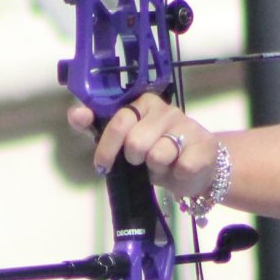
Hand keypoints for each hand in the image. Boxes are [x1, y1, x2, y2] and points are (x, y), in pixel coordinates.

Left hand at [69, 94, 220, 203]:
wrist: (199, 168)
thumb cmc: (157, 153)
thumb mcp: (127, 144)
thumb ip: (101, 130)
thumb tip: (76, 114)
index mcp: (142, 104)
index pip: (118, 119)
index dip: (108, 143)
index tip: (103, 164)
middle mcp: (164, 109)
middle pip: (135, 141)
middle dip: (134, 159)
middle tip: (141, 162)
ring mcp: (186, 124)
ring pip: (158, 155)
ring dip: (157, 169)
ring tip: (165, 165)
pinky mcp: (204, 144)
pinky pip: (182, 167)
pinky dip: (177, 176)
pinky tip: (181, 170)